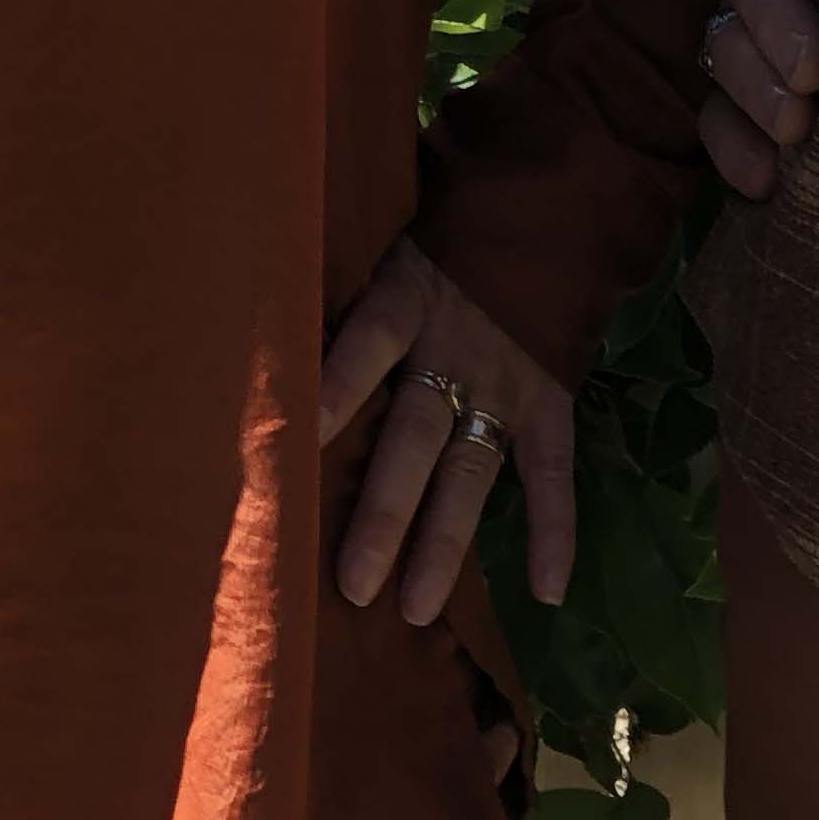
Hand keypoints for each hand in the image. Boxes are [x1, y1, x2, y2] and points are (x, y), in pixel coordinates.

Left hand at [319, 238, 574, 626]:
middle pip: (414, 437)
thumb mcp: (391, 243)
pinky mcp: (550, 399)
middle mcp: (456, 348)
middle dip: (386, 512)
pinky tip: (545, 591)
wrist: (548, 207)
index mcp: (409, 297)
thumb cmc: (445, 232)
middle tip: (353, 585)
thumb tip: (264, 332)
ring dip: (445, 541)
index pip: (366, 346)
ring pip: (471, 470)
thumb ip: (347, 290)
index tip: (295, 444)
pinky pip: (553, 470)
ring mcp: (507, 380)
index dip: (335, 389)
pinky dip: (553, 529)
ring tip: (414, 612)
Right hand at [698, 0, 818, 200]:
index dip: (781, 18)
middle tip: (799, 118)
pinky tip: (763, 185)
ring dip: (748, 114)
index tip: (814, 71)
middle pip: (734, 23)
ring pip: (722, 71)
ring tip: (787, 151)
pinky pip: (720, 124)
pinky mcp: (749, 99)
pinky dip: (735, 155)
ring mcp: (750, 41)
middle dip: (762, 76)